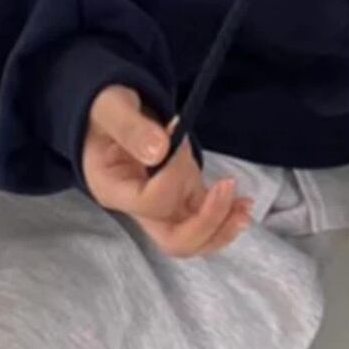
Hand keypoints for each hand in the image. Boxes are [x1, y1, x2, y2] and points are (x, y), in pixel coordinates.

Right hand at [80, 84, 254, 256]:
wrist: (105, 114)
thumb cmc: (104, 109)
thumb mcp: (112, 108)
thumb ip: (132, 128)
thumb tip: (159, 151)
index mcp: (113, 189)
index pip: (152, 201)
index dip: (174, 175)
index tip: (177, 134)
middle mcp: (136, 207)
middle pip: (174, 239)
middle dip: (207, 222)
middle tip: (227, 188)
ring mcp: (160, 205)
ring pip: (193, 236)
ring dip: (222, 225)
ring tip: (245, 206)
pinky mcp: (179, 195)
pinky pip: (203, 217)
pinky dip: (225, 213)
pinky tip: (244, 202)